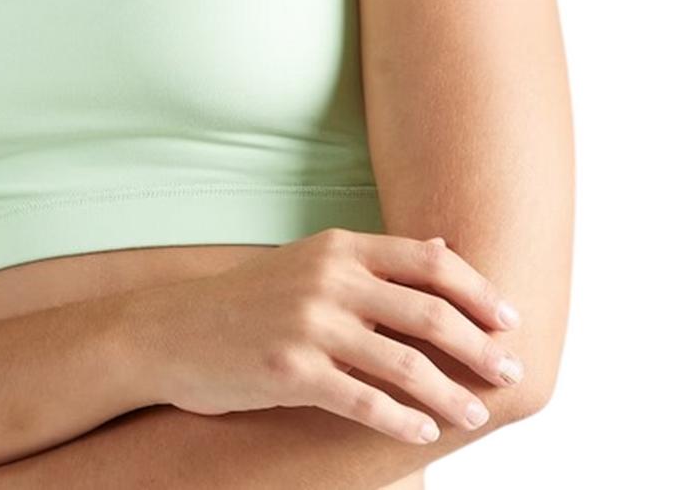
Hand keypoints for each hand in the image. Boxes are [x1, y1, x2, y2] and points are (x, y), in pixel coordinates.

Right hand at [129, 230, 526, 444]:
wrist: (170, 330)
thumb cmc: (247, 299)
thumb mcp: (309, 261)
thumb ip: (372, 260)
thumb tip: (444, 246)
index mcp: (337, 246)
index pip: (428, 261)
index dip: (477, 291)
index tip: (511, 318)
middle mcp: (328, 278)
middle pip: (428, 311)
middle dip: (479, 345)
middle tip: (511, 371)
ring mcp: (308, 323)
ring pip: (404, 362)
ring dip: (450, 394)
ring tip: (476, 415)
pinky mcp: (290, 370)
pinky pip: (363, 401)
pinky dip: (401, 420)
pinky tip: (423, 434)